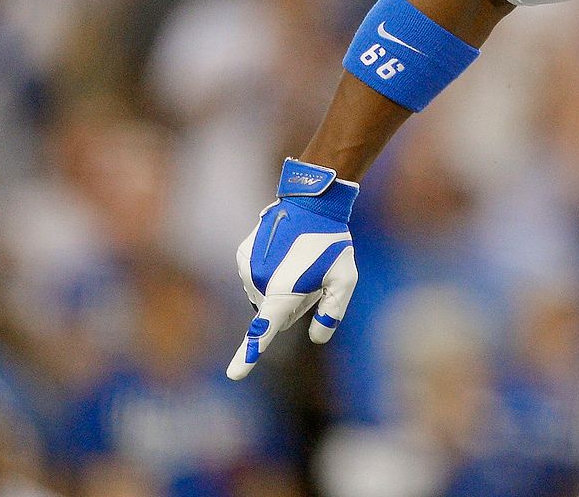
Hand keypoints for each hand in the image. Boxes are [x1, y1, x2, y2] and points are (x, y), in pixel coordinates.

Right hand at [226, 158, 359, 379]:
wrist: (309, 202)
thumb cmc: (332, 242)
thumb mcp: (344, 279)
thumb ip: (332, 312)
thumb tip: (317, 338)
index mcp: (282, 293)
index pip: (264, 331)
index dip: (249, 356)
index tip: (234, 375)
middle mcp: (257, 283)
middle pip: (273, 313)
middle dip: (291, 305)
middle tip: (311, 277)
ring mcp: (246, 268)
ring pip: (263, 296)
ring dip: (279, 288)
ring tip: (299, 261)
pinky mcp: (241, 255)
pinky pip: (255, 278)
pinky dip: (269, 273)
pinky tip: (286, 253)